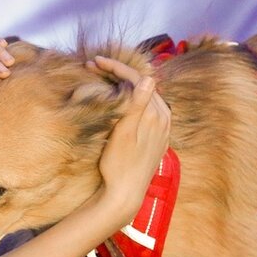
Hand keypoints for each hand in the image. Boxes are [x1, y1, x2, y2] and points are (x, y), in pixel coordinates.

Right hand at [93, 57, 170, 220]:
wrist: (125, 194)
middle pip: (142, 85)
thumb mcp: (125, 133)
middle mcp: (164, 118)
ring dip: (124, 85)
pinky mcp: (157, 138)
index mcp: (156, 114)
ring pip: (144, 96)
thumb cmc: (120, 164)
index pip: (137, 79)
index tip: (94, 61)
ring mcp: (162, 129)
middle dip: (118, 73)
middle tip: (93, 67)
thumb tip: (148, 77)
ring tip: (103, 79)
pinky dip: (132, 99)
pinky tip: (120, 101)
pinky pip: (146, 109)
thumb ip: (137, 104)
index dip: (116, 67)